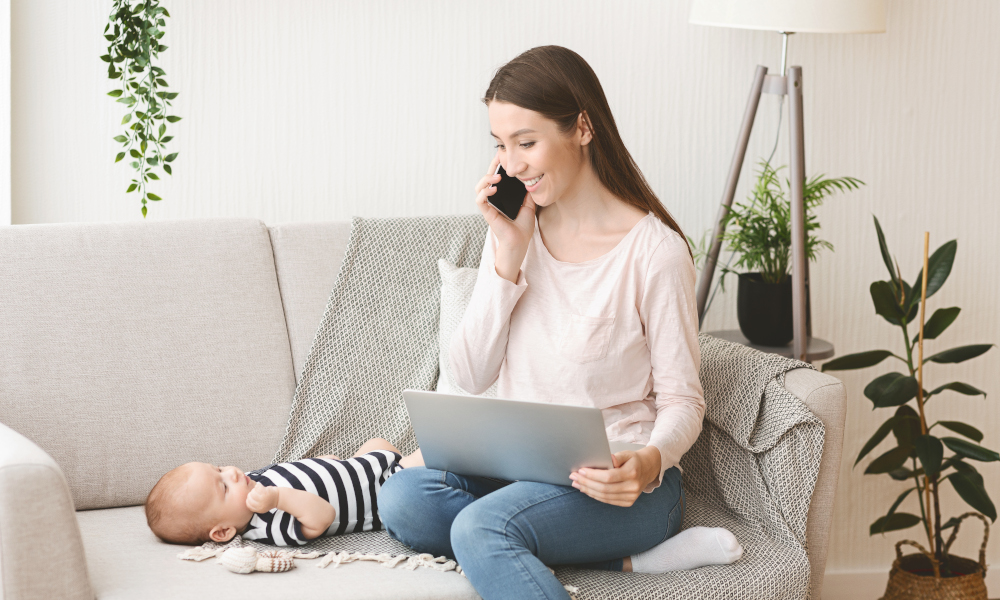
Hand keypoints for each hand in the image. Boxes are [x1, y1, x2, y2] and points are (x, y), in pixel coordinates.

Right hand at [246, 482, 278, 512]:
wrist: (280, 497)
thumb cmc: (270, 500)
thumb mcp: (262, 505)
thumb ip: (254, 504)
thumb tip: (245, 498)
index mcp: (259, 509)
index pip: (248, 504)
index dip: (248, 499)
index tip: (252, 496)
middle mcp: (260, 505)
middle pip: (249, 497)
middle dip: (251, 493)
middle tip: (256, 491)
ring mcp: (262, 499)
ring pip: (252, 492)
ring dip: (255, 489)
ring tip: (260, 489)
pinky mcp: (265, 493)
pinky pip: (257, 487)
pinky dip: (258, 485)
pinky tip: (261, 486)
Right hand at [474, 152, 535, 281]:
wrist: (520, 242)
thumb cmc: (522, 227)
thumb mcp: (529, 205)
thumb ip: (528, 193)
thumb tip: (532, 178)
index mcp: (502, 197)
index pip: (497, 178)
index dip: (497, 166)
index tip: (503, 156)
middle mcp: (493, 199)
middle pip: (486, 179)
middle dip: (491, 167)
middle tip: (498, 158)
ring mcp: (489, 206)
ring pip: (479, 187)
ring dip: (486, 179)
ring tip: (496, 177)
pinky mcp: (487, 213)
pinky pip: (480, 200)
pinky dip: (484, 192)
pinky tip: (493, 189)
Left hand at [569, 447, 661, 506]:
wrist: (648, 469)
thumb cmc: (634, 460)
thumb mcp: (627, 453)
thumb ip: (617, 457)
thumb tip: (608, 459)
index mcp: (633, 473)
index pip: (608, 477)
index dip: (593, 475)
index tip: (580, 471)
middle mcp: (633, 487)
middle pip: (604, 488)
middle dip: (586, 483)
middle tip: (573, 477)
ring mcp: (631, 497)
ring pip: (604, 496)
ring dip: (588, 490)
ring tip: (576, 484)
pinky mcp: (628, 502)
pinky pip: (608, 500)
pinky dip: (595, 495)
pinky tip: (587, 489)